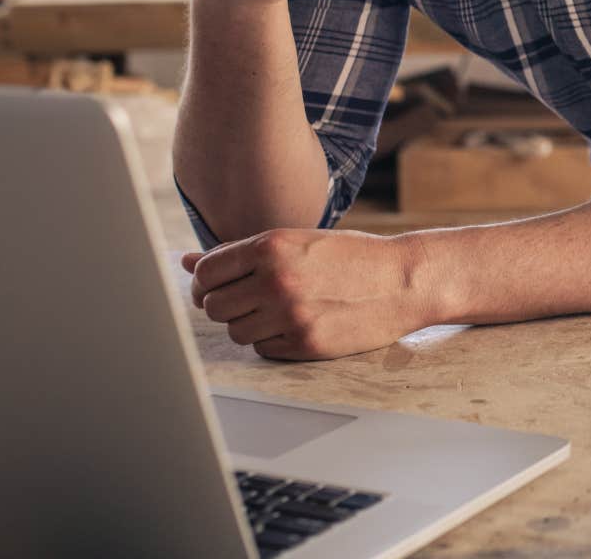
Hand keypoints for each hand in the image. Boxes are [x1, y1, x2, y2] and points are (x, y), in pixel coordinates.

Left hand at [181, 228, 434, 360]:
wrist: (404, 280)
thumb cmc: (351, 257)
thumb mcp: (297, 241)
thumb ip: (241, 252)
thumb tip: (187, 262)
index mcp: (271, 246)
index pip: (207, 272)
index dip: (206, 282)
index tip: (218, 286)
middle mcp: (276, 280)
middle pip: (214, 306)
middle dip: (226, 305)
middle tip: (250, 299)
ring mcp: (291, 315)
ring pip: (236, 332)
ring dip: (249, 324)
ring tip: (278, 310)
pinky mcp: (305, 344)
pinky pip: (263, 349)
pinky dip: (272, 340)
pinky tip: (296, 323)